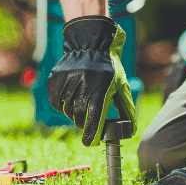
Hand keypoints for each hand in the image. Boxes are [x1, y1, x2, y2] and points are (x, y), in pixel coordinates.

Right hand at [47, 16, 136, 145]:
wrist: (91, 43)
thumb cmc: (109, 67)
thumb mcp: (121, 85)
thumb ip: (125, 108)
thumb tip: (130, 129)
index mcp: (101, 87)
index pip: (94, 118)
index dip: (92, 134)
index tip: (91, 141)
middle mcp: (83, 84)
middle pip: (79, 117)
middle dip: (84, 124)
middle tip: (88, 122)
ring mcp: (67, 80)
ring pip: (67, 110)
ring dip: (74, 114)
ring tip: (81, 106)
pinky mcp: (55, 79)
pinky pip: (56, 102)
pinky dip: (62, 106)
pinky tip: (70, 99)